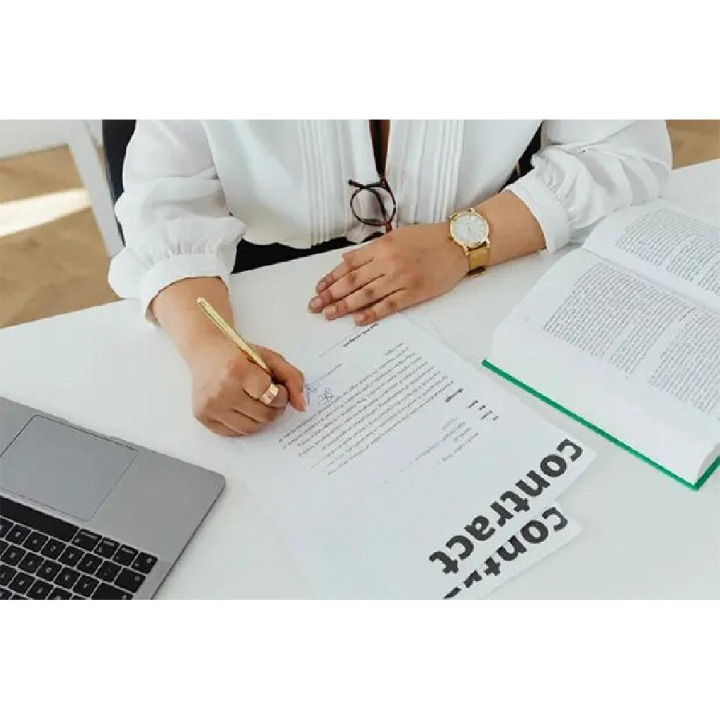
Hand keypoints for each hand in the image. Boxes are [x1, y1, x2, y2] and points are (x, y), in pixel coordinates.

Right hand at [189, 336, 304, 436]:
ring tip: (257, 403)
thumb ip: (292, 378)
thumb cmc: (240, 354)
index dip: (281, 395)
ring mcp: (210, 406)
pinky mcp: (202, 416)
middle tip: (270, 397)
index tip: (278, 389)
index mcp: (237, 370)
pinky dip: (244, 424)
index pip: (271, 396)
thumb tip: (301, 406)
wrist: (206, 352)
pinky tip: (243, 408)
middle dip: (274, 408)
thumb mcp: (269, 358)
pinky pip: (234, 433)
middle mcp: (221, 390)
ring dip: (261, 419)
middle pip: (264, 416)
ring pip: (250, 428)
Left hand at [308, 223, 467, 324]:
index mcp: (382, 246)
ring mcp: (402, 278)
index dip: (332, 278)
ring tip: (329, 314)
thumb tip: (347, 260)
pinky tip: (357, 320)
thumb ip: (371, 250)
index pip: (349, 264)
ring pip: (367, 294)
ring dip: (345, 306)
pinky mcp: (414, 292)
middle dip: (331, 294)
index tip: (318, 288)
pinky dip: (371, 313)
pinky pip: (388, 305)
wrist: (458, 244)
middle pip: (353, 281)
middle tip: (315, 306)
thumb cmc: (427, 238)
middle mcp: (389, 262)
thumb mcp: (396, 236)